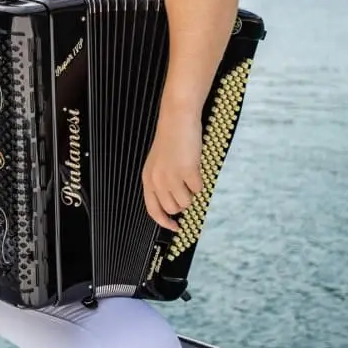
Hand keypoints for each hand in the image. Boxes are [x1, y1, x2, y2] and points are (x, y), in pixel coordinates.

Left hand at [141, 113, 203, 231]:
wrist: (178, 120)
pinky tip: (195, 168)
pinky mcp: (187, 171)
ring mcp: (172, 177)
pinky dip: (200, 182)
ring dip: (191, 192)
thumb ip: (161, 183)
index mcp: (148, 178)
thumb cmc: (171, 140)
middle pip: (172, 208)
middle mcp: (157, 180)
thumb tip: (174, 206)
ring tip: (190, 174)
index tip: (175, 227)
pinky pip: (199, 189)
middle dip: (182, 202)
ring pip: (186, 202)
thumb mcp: (158, 164)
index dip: (164, 222)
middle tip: (186, 187)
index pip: (153, 210)